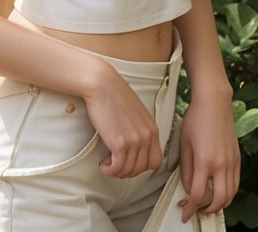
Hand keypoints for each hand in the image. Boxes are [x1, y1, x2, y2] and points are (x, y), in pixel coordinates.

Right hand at [84, 63, 162, 178]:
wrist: (102, 85)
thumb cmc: (114, 95)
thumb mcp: (136, 112)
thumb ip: (140, 129)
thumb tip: (134, 146)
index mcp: (152, 128)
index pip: (156, 161)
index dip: (142, 167)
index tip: (130, 164)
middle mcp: (146, 136)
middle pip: (142, 169)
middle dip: (128, 172)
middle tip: (116, 166)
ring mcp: (134, 140)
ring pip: (129, 170)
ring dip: (116, 171)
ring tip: (107, 164)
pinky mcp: (119, 143)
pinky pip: (117, 168)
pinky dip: (109, 170)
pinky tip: (103, 164)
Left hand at [177, 94, 240, 221]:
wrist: (214, 102)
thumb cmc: (195, 118)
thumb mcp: (184, 143)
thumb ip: (185, 168)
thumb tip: (187, 187)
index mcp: (205, 161)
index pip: (198, 194)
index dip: (190, 206)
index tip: (184, 211)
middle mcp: (221, 164)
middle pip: (218, 200)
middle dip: (207, 210)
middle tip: (196, 210)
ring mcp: (232, 162)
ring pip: (230, 195)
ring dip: (220, 204)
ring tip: (207, 204)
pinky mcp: (237, 158)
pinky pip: (236, 183)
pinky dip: (228, 193)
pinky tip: (218, 190)